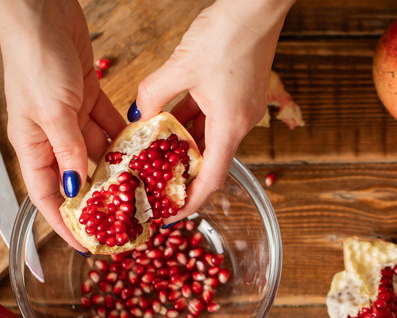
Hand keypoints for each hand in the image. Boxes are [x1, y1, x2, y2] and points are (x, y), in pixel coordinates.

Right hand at [0, 0, 125, 251]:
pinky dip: (124, 138)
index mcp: (31, 145)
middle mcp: (50, 136)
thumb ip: (68, 150)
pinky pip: (109, 125)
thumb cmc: (33, 59)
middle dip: (100, 199)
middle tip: (126, 218)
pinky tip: (144, 151)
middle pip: (76, 178)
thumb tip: (78, 186)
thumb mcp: (52, 111)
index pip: (47, 196)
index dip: (64, 223)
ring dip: (118, 169)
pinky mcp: (87, 96)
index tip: (87, 244)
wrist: (41, 12)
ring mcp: (69, 116)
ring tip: (143, 189)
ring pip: (97, 153)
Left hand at [132, 0, 293, 223]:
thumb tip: (138, 114)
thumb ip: (154, 94)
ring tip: (152, 156)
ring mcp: (240, 108)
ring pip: (206, 137)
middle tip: (152, 185)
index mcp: (231, 126)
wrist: (257, 4)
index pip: (210, 180)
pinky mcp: (237, 93)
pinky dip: (188, 123)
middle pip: (208, 161)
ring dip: (181, 146)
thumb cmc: (227, 33)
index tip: (168, 216)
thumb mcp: (180, 66)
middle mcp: (240, 123)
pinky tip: (164, 121)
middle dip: (180, 175)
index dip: (189, 203)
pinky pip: (209, 117)